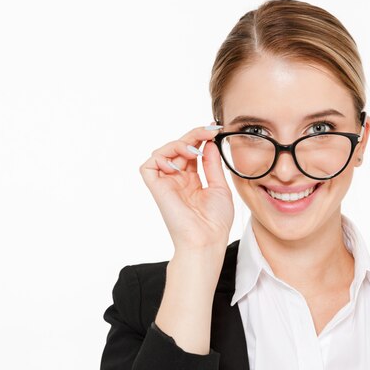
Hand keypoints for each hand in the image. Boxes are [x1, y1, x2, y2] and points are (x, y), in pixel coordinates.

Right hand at [139, 124, 233, 253]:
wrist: (207, 240)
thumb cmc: (215, 221)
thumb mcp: (219, 187)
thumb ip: (212, 164)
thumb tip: (208, 143)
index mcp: (191, 180)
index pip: (192, 152)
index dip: (200, 138)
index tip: (215, 129)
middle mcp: (177, 180)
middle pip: (178, 148)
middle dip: (193, 135)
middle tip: (208, 130)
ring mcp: (166, 184)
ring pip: (163, 152)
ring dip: (180, 144)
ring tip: (195, 149)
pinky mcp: (156, 188)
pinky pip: (149, 165)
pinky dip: (162, 156)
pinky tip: (179, 161)